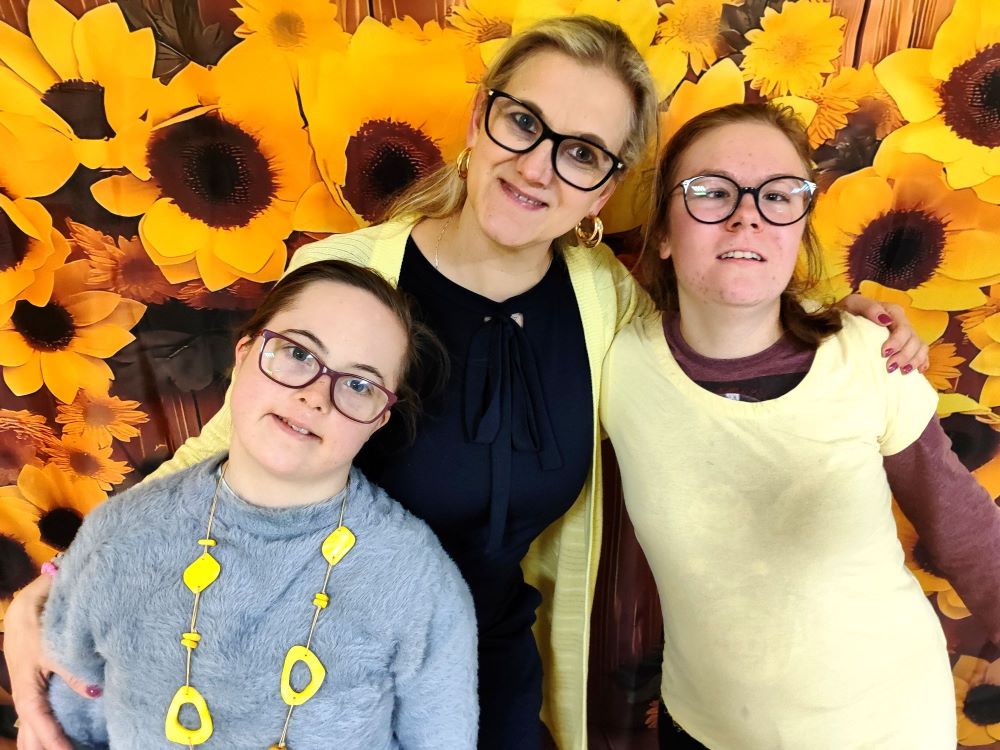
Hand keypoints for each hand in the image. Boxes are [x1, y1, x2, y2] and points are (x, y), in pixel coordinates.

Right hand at [5, 576, 92, 749]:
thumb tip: (94, 695)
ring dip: (45, 741)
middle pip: (32, 732)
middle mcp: (27, 695)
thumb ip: (73, 671)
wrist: (28, 603)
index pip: (40, 725)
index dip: (54, 742)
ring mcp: (31, 690)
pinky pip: (40, 714)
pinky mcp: (39, 684)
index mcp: (27, 690)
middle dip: (46, 747)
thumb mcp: (54, 648)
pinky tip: (62, 734)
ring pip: (34, 726)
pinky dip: (49, 727)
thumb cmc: (39, 624)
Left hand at [841, 294, 928, 374]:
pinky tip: (918, 371)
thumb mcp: (853, 304)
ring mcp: (905, 334)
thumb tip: (885, 320)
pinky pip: (921, 353)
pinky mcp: (905, 345)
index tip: (884, 353)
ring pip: (920, 347)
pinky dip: (922, 361)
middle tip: (889, 367)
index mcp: (892, 311)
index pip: (903, 328)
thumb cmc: (847, 311)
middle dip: (904, 355)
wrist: (841, 320)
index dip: (897, 341)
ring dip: (913, 360)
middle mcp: (902, 322)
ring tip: (902, 371)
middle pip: (913, 340)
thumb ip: (869, 307)